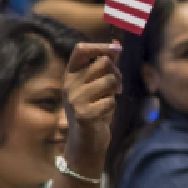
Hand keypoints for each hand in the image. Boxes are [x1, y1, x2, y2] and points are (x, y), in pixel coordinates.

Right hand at [60, 41, 120, 172]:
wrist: (85, 142)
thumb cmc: (94, 111)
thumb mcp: (97, 86)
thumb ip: (105, 66)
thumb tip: (117, 44)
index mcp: (70, 75)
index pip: (80, 50)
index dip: (100, 46)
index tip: (117, 48)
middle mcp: (69, 85)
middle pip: (103, 63)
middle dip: (116, 72)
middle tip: (116, 86)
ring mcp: (75, 99)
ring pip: (109, 80)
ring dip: (114, 92)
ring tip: (107, 101)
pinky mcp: (84, 113)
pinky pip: (110, 100)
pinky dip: (112, 108)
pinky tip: (103, 115)